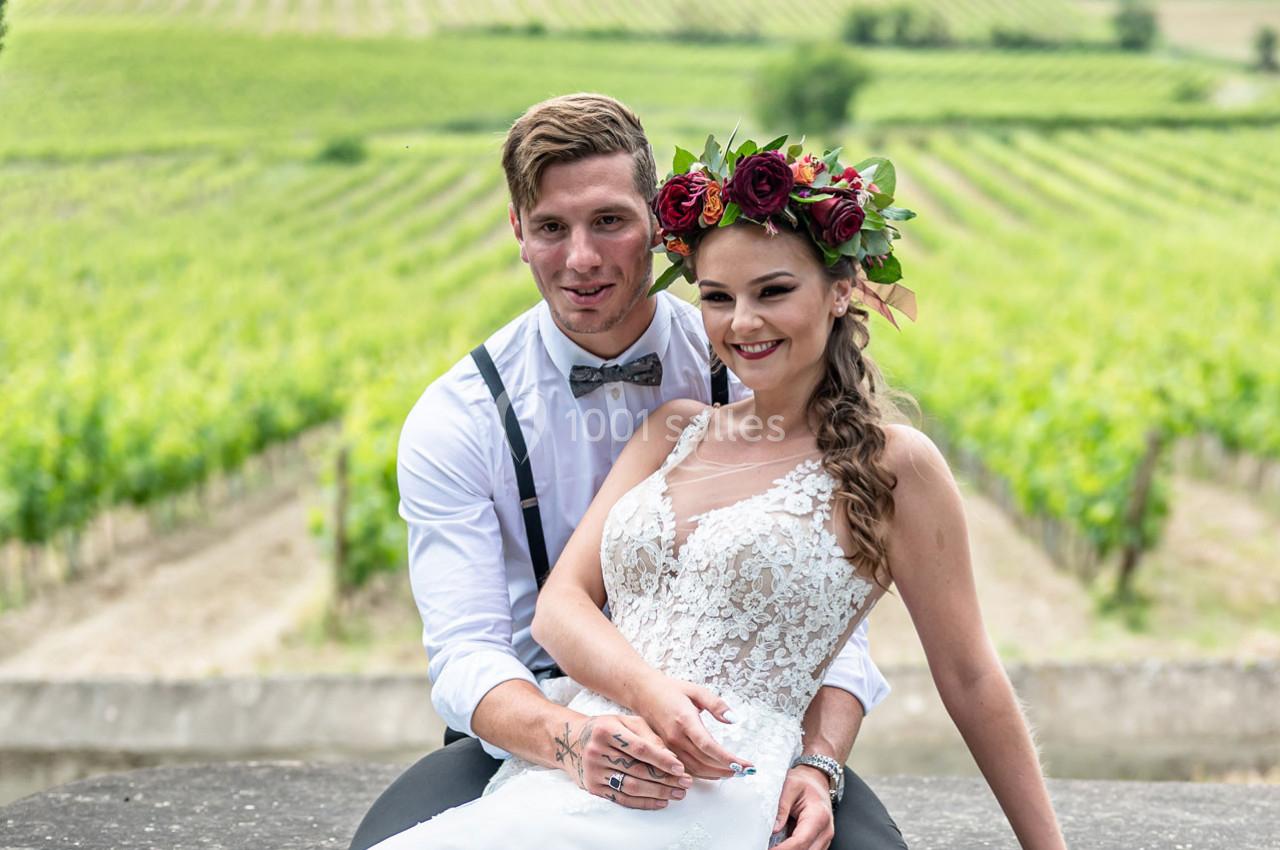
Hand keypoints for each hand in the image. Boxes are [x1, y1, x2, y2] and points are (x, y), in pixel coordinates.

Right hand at [552, 713, 692, 809]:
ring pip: (631, 787)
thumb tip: (670, 756)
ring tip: (677, 793)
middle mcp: (597, 751)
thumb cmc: (606, 729)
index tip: (680, 768)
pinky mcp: (593, 787)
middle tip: (685, 783)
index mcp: (606, 730)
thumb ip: (648, 735)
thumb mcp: (626, 722)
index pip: (640, 748)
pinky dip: (644, 802)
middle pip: (637, 770)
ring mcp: (593, 771)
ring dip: (658, 793)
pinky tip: (660, 801)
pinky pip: (622, 799)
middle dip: (665, 779)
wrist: (572, 741)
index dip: (662, 759)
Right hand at [631, 673, 753, 779]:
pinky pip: (686, 768)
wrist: (643, 693)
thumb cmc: (670, 690)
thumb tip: (733, 719)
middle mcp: (676, 736)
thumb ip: (716, 704)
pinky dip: (703, 774)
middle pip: (704, 761)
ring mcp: (669, 746)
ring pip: (695, 769)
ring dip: (716, 774)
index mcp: (685, 720)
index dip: (727, 758)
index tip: (744, 764)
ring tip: (734, 772)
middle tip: (744, 770)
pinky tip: (715, 772)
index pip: (708, 746)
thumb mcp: (696, 690)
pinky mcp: (666, 751)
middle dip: (727, 769)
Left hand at [771, 765, 834, 849]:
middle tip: (766, 847)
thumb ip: (782, 807)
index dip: (783, 849)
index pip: (800, 841)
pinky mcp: (819, 842)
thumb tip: (774, 829)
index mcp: (818, 815)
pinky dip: (792, 849)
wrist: (816, 782)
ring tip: (772, 845)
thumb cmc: (804, 783)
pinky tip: (780, 845)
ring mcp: (824, 838)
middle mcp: (825, 830)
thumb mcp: (789, 786)